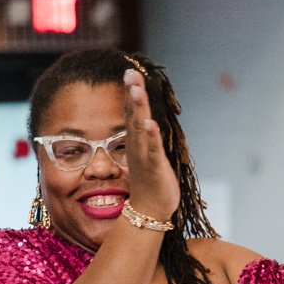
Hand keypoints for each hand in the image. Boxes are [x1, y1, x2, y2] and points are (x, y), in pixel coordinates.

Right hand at [122, 69, 180, 220]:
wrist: (149, 212)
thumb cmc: (150, 183)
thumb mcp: (146, 154)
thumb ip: (144, 137)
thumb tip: (144, 121)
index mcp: (136, 141)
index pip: (132, 112)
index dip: (131, 92)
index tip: (129, 72)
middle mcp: (137, 146)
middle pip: (133, 115)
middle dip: (132, 93)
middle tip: (129, 73)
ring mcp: (144, 156)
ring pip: (140, 129)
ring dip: (138, 110)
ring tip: (137, 91)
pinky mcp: (154, 168)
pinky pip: (152, 150)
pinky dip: (152, 137)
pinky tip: (151, 124)